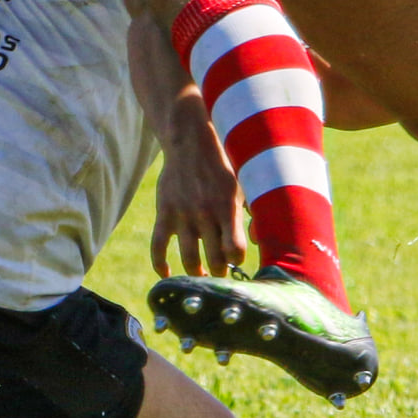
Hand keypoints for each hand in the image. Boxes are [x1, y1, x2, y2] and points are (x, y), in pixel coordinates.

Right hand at [149, 88, 246, 279]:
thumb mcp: (244, 184)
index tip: (238, 259)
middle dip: (221, 271)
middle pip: (215, 260)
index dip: (238, 261)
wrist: (191, 143)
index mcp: (227, 207)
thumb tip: (259, 240)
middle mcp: (205, 213)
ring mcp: (182, 215)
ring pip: (190, 259)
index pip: (235, 251)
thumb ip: (254, 212)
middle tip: (222, 271)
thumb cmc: (224, 166)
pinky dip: (160, 264)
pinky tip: (167, 273)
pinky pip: (158, 246)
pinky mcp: (164, 213)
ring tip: (202, 275)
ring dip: (197, 273)